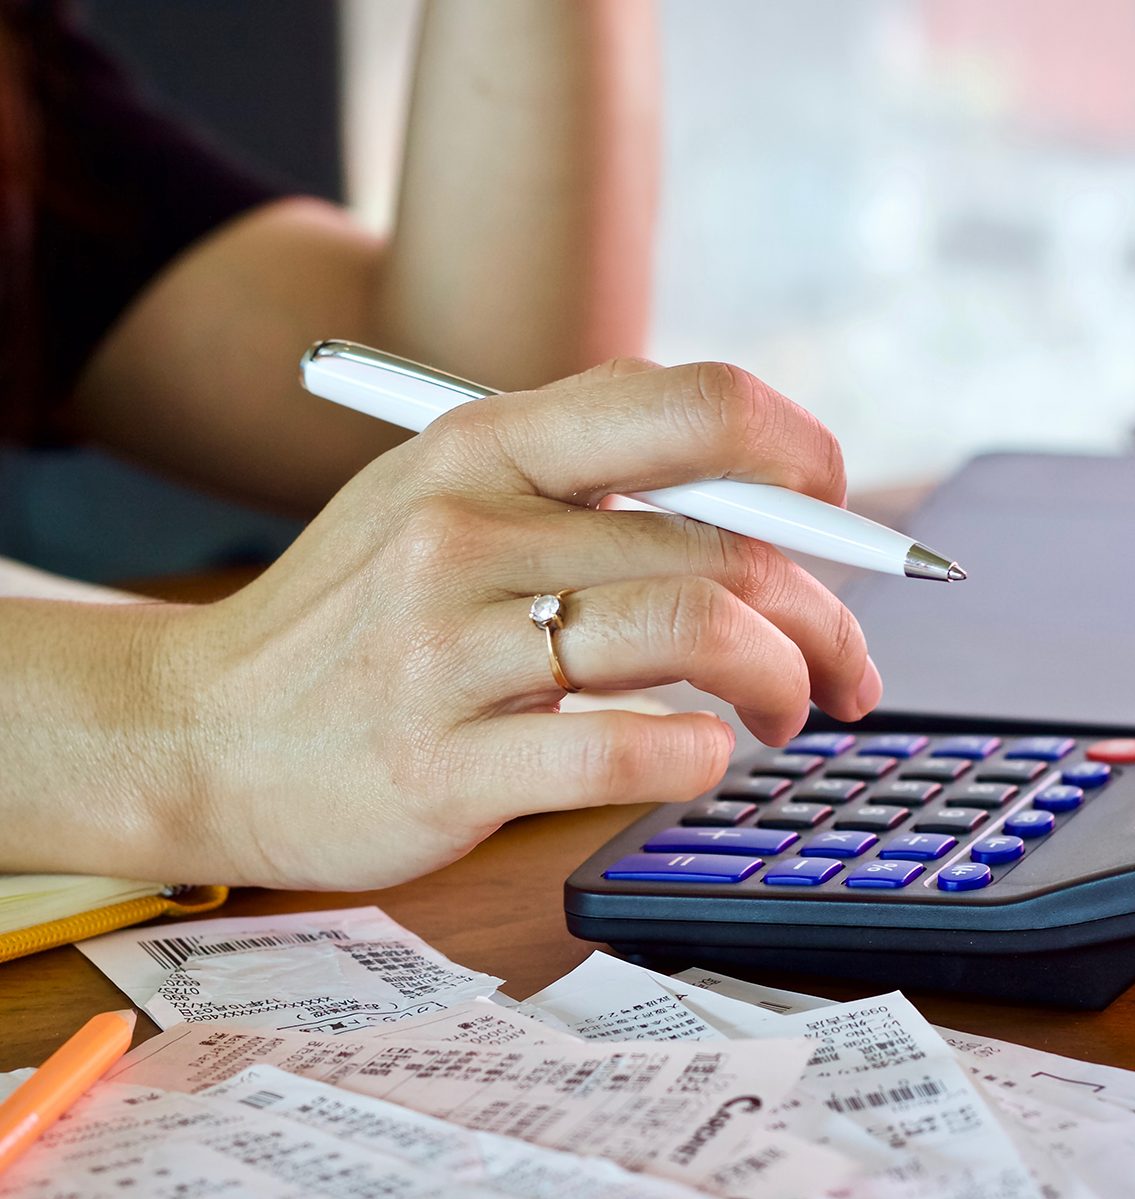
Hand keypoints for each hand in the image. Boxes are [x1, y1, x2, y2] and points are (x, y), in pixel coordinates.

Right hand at [167, 360, 881, 889]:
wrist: (198, 731)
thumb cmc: (352, 622)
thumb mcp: (441, 502)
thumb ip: (581, 486)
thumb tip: (759, 504)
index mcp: (482, 445)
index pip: (693, 406)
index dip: (801, 456)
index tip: (837, 514)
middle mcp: (467, 528)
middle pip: (720, 545)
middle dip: (825, 611)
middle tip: (845, 663)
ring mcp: (448, 649)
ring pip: (690, 631)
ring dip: (784, 677)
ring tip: (791, 713)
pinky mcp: (443, 764)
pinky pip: (623, 745)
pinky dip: (699, 755)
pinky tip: (703, 757)